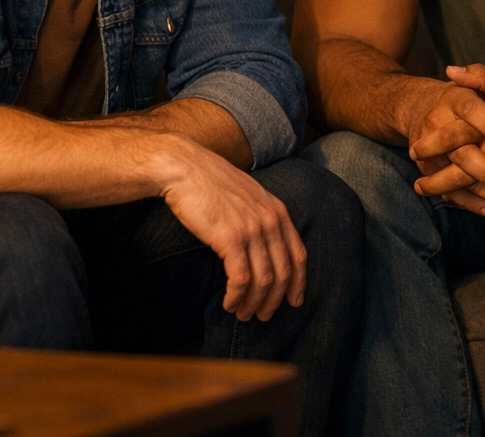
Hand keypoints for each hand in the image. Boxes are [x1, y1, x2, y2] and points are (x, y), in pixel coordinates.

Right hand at [151, 133, 307, 321]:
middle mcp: (271, 220)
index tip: (294, 301)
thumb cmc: (210, 184)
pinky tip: (229, 304)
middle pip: (284, 272)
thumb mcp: (247, 197)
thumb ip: (260, 218)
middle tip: (262, 316)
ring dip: (254, 303)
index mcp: (278, 211)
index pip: (299, 254)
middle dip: (275, 300)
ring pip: (264, 280)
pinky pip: (241, 279)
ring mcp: (252, 229)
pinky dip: (237, 296)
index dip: (299, 282)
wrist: (185, 168)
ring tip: (243, 314)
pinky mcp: (230, 239)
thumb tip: (262, 248)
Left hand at [413, 64, 484, 202]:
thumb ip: (478, 77)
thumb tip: (448, 71)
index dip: (430, 145)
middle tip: (418, 185)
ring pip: (476, 190)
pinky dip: (480, 202)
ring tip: (437, 196)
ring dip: (453, 195)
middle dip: (435, 180)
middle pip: (459, 171)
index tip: (413, 150)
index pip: (452, 136)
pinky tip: (466, 202)